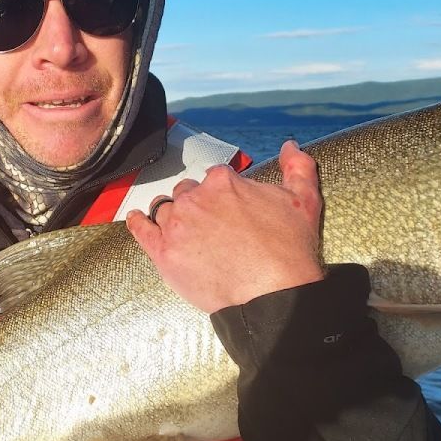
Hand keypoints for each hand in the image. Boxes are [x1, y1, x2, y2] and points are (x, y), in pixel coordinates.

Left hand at [126, 140, 324, 312]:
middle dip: (196, 204)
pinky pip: (140, 229)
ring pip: (163, 209)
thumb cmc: (289, 250)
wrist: (274, 295)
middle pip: (186, 192)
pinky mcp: (163, 252)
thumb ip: (298, 167)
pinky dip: (137, 222)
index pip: (213, 177)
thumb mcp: (303, 200)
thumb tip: (290, 146)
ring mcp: (176, 225)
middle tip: (209, 224)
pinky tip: (137, 219)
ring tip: (180, 228)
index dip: (220, 192)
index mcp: (223, 182)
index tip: (226, 206)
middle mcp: (194, 199)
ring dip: (171, 215)